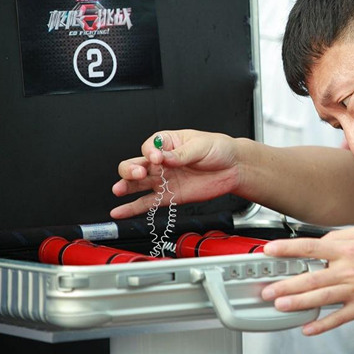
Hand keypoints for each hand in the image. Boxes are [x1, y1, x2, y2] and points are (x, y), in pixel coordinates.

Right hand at [111, 129, 241, 218]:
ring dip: (126, 186)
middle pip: (136, 163)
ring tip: (118, 190)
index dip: (150, 152)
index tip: (158, 157)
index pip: (149, 146)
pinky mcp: (170, 196)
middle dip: (132, 168)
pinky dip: (133, 208)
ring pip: (138, 183)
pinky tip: (120, 211)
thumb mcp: (201, 146)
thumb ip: (182, 154)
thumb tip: (165, 157)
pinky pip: (148, 202)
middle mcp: (162, 161)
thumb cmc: (219, 149)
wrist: (234, 168)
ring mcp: (164, 179)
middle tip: (139, 172)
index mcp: (168, 142)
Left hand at [261, 225, 353, 334]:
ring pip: (319, 298)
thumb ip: (342, 234)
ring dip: (297, 302)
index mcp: (347, 249)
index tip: (270, 250)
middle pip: (310, 277)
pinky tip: (307, 327)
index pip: (310, 246)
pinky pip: (338, 318)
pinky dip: (322, 324)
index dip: (287, 249)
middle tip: (266, 289)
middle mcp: (348, 270)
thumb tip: (323, 239)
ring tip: (279, 305)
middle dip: (284, 284)